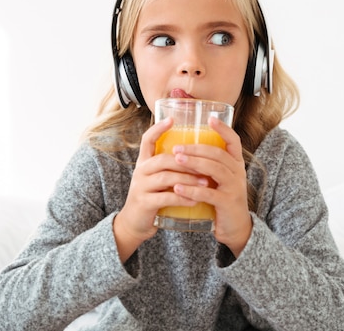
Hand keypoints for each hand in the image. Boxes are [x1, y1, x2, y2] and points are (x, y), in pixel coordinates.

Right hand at [113, 117, 208, 261]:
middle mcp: (141, 171)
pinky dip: (182, 198)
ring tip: (207, 183)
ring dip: (189, 180)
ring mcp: (140, 187)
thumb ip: (171, 168)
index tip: (172, 118)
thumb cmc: (153, 198)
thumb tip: (197, 155)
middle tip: (208, 165)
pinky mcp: (144, 203)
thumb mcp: (158, 179)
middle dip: (187, 161)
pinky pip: (165, 198)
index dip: (158, 128)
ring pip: (166, 178)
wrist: (135, 224)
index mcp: (145, 162)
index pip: (147, 139)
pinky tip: (195, 200)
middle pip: (163, 159)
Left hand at [169, 117, 251, 256]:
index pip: (234, 141)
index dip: (223, 129)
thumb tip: (185, 147)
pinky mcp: (226, 203)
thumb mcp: (219, 179)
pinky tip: (178, 187)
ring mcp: (234, 187)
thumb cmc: (222, 199)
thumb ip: (209, 165)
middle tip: (176, 147)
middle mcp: (237, 173)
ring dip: (193, 163)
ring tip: (176, 160)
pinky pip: (208, 193)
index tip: (210, 118)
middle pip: (217, 154)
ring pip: (214, 169)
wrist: (235, 228)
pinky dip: (192, 190)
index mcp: (235, 164)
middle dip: (196, 148)